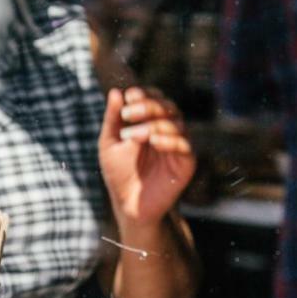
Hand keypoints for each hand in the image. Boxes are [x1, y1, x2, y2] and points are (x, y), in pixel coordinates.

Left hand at [99, 87, 194, 227]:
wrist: (128, 205)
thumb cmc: (118, 173)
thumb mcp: (109, 143)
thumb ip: (113, 119)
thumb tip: (116, 91)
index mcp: (150, 122)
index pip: (155, 98)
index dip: (145, 94)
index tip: (129, 96)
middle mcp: (168, 130)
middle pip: (168, 107)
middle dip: (148, 107)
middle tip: (128, 114)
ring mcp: (178, 145)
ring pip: (176, 124)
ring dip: (154, 125)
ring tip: (132, 136)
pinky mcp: (187, 162)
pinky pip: (185, 145)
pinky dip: (170, 140)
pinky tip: (154, 142)